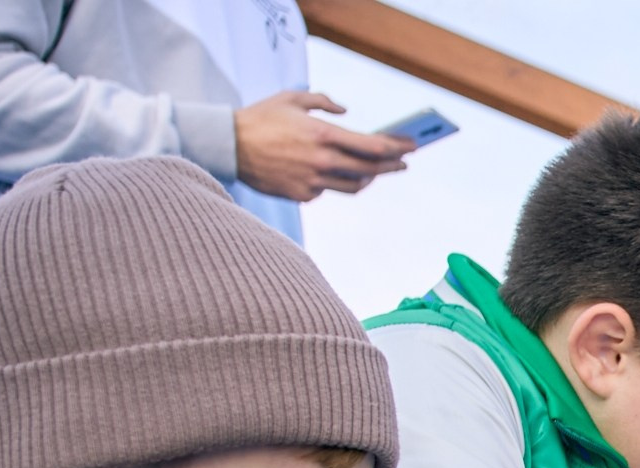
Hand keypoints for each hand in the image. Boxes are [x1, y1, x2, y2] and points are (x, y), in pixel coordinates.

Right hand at [233, 91, 413, 200]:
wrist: (228, 146)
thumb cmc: (260, 118)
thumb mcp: (292, 99)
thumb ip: (324, 102)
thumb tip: (345, 110)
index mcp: (324, 135)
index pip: (372, 147)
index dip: (396, 148)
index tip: (411, 148)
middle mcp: (323, 161)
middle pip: (370, 170)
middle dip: (391, 166)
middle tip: (403, 164)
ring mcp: (314, 182)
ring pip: (354, 186)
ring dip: (367, 178)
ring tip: (375, 171)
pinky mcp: (303, 195)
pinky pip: (327, 190)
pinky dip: (333, 181)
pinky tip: (331, 172)